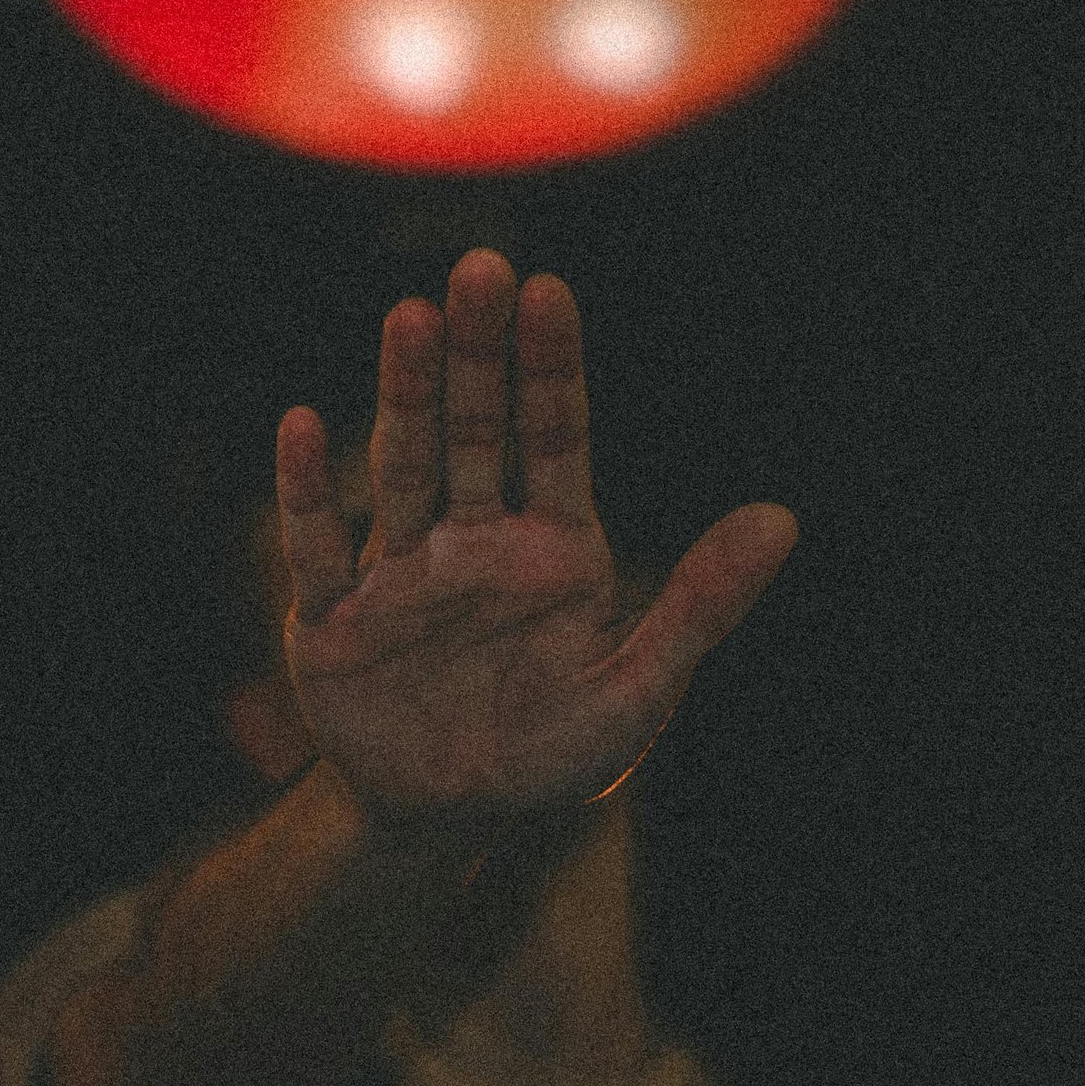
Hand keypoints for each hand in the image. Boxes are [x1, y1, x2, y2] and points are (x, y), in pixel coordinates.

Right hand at [274, 251, 797, 829]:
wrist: (446, 818)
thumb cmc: (550, 752)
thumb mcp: (637, 693)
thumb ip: (702, 606)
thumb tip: (785, 519)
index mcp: (553, 547)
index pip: (555, 438)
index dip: (550, 368)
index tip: (549, 291)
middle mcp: (474, 539)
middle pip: (475, 431)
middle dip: (477, 354)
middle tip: (482, 267)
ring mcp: (401, 571)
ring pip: (404, 467)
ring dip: (404, 395)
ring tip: (409, 317)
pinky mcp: (333, 618)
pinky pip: (318, 548)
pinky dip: (306, 492)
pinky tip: (299, 425)